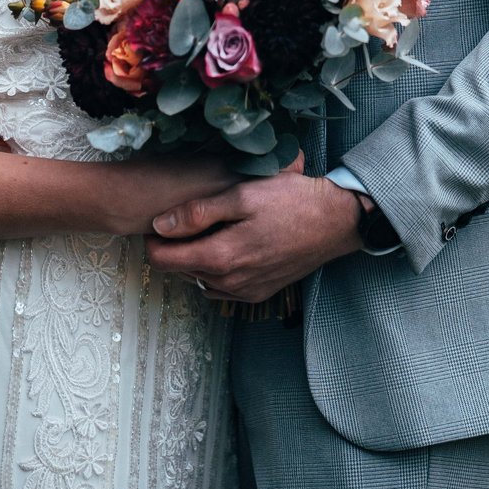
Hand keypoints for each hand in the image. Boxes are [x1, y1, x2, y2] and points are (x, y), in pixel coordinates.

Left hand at [144, 169, 365, 303]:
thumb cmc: (291, 202)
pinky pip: (223, 288)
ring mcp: (246, 292)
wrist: (336, 222)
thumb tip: (159, 225)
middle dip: (173, 248)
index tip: (156, 221)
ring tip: (204, 231)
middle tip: (180, 220)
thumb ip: (198, 213)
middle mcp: (230, 283)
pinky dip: (216, 271)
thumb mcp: (241, 195)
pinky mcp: (260, 293)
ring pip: (201, 279)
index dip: (152, 241)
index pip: (163, 260)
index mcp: (221, 258)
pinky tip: (227, 247)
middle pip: (181, 270)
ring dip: (195, 259)